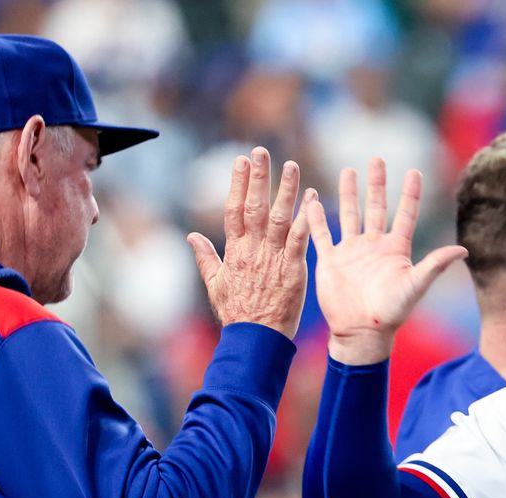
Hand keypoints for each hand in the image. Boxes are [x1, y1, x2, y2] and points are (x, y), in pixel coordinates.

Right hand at [187, 146, 314, 336]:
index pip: (234, 209)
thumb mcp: (215, 284)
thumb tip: (192, 235)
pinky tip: (313, 197)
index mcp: (234, 251)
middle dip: (259, 177)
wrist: (256, 338)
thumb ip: (205, 257)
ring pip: (279, 216)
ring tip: (291, 165)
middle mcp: (252, 250)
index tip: (240, 160)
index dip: (237, 183)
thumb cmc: (237, 314)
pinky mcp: (292, 269)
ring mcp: (273, 258)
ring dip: (286, 189)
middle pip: (254, 206)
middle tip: (262, 151)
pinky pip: (300, 238)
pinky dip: (306, 217)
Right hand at [307, 157, 466, 363]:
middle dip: (377, 183)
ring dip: (349, 193)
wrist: (361, 333)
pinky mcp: (330, 261)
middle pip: (376, 206)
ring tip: (348, 170)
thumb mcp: (415, 286)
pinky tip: (311, 199)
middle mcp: (374, 246)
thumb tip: (463, 249)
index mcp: (396, 249)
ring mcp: (352, 251)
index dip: (410, 194)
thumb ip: (435, 265)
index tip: (414, 171)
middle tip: (376, 158)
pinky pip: (321, 234)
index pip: (405, 214)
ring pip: (350, 214)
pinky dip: (316, 217)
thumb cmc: (391, 313)